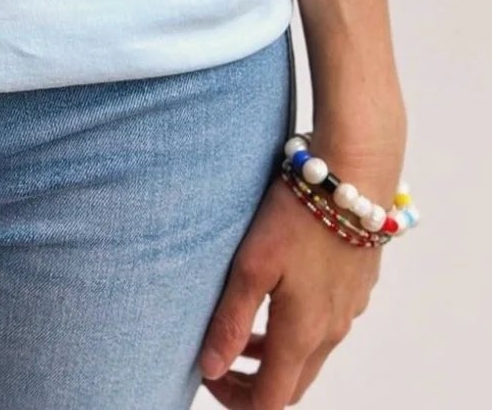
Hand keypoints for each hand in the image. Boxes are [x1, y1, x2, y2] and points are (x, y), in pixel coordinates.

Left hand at [199, 130, 401, 406]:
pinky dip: (295, 329)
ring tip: (240, 330)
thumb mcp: (251, 265)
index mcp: (303, 333)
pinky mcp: (355, 287)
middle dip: (254, 384)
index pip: (272, 400)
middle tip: (220, 362)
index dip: (237, 400)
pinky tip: (275, 294)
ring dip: (273, 354)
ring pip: (309, 354)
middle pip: (292, 384)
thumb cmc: (296, 216)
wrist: (352, 176)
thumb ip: (230, 320)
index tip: (209, 379)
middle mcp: (331, 331)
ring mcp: (348, 309)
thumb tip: (211, 369)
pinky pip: (324, 325)